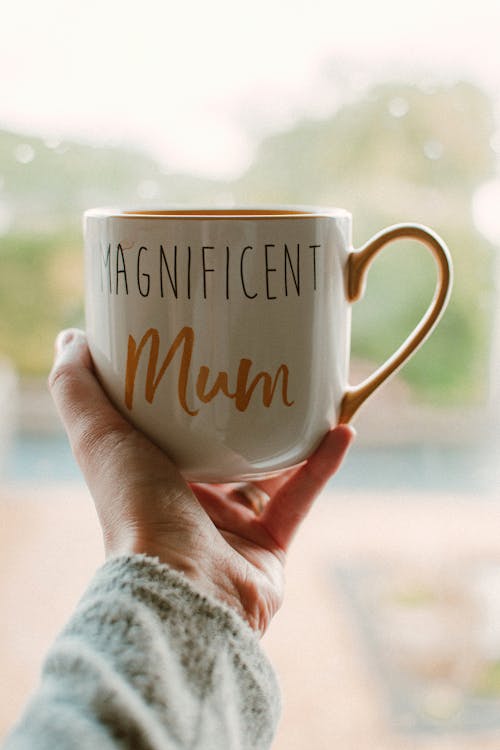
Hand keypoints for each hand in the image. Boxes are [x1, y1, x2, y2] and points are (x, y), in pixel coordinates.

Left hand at [49, 329, 353, 633]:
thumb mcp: (99, 436)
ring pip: (269, 476)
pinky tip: (343, 431)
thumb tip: (71, 338)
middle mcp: (189, 507)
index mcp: (151, 480)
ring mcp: (230, 532)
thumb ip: (78, 390)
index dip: (188, 397)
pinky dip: (322, 467)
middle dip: (247, 416)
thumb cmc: (135, 510)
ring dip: (294, 439)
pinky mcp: (269, 551)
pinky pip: (301, 502)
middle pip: (225, 452)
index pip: (171, 432)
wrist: (181, 587)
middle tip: (268, 372)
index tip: (209, 358)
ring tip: (316, 396)